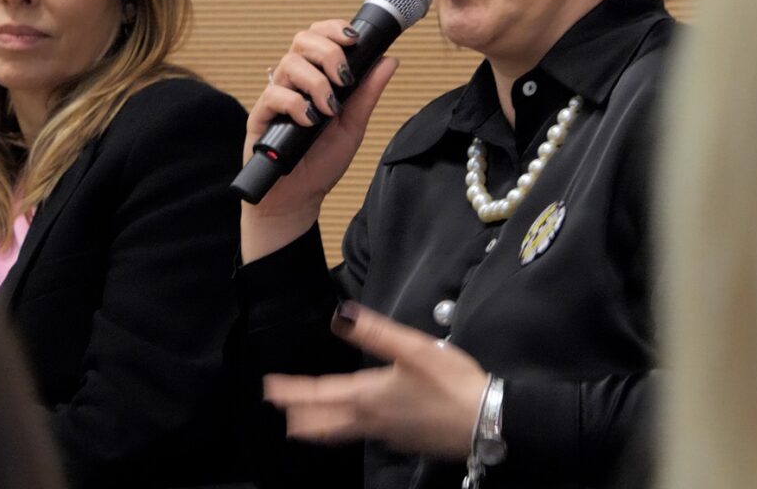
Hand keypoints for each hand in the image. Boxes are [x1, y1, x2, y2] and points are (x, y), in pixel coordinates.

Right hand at [241, 20, 398, 261]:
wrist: (299, 197)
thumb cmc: (322, 161)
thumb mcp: (354, 125)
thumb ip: (368, 93)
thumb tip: (389, 59)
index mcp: (315, 76)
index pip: (319, 36)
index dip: (333, 29)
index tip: (353, 38)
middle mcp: (294, 81)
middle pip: (302, 40)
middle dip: (328, 52)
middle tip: (343, 79)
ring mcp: (276, 96)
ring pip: (290, 63)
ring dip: (316, 82)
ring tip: (329, 109)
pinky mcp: (260, 116)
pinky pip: (274, 94)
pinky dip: (296, 104)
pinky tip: (309, 122)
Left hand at [262, 302, 487, 459]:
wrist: (486, 421)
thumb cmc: (451, 383)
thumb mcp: (413, 349)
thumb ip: (376, 332)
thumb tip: (341, 315)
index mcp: (369, 395)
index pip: (320, 394)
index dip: (294, 392)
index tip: (270, 389)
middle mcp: (373, 420)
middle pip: (327, 422)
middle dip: (301, 416)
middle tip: (281, 413)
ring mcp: (390, 435)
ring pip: (345, 433)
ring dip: (322, 427)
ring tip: (306, 427)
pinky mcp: (407, 442)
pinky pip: (369, 437)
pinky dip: (352, 431)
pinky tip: (360, 426)